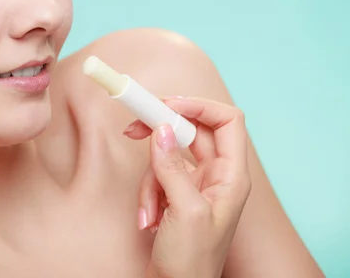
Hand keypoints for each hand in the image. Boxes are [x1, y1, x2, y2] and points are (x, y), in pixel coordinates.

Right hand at [124, 97, 251, 277]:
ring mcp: (195, 185)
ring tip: (150, 213)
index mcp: (231, 176)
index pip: (227, 121)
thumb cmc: (192, 263)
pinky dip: (147, 195)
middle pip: (190, 132)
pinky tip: (149, 221)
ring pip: (166, 156)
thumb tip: (160, 130)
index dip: (200, 106)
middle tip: (134, 128)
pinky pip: (156, 177)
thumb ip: (172, 167)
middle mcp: (216, 176)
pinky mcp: (176, 195)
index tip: (167, 104)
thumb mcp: (184, 211)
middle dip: (161, 132)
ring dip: (149, 181)